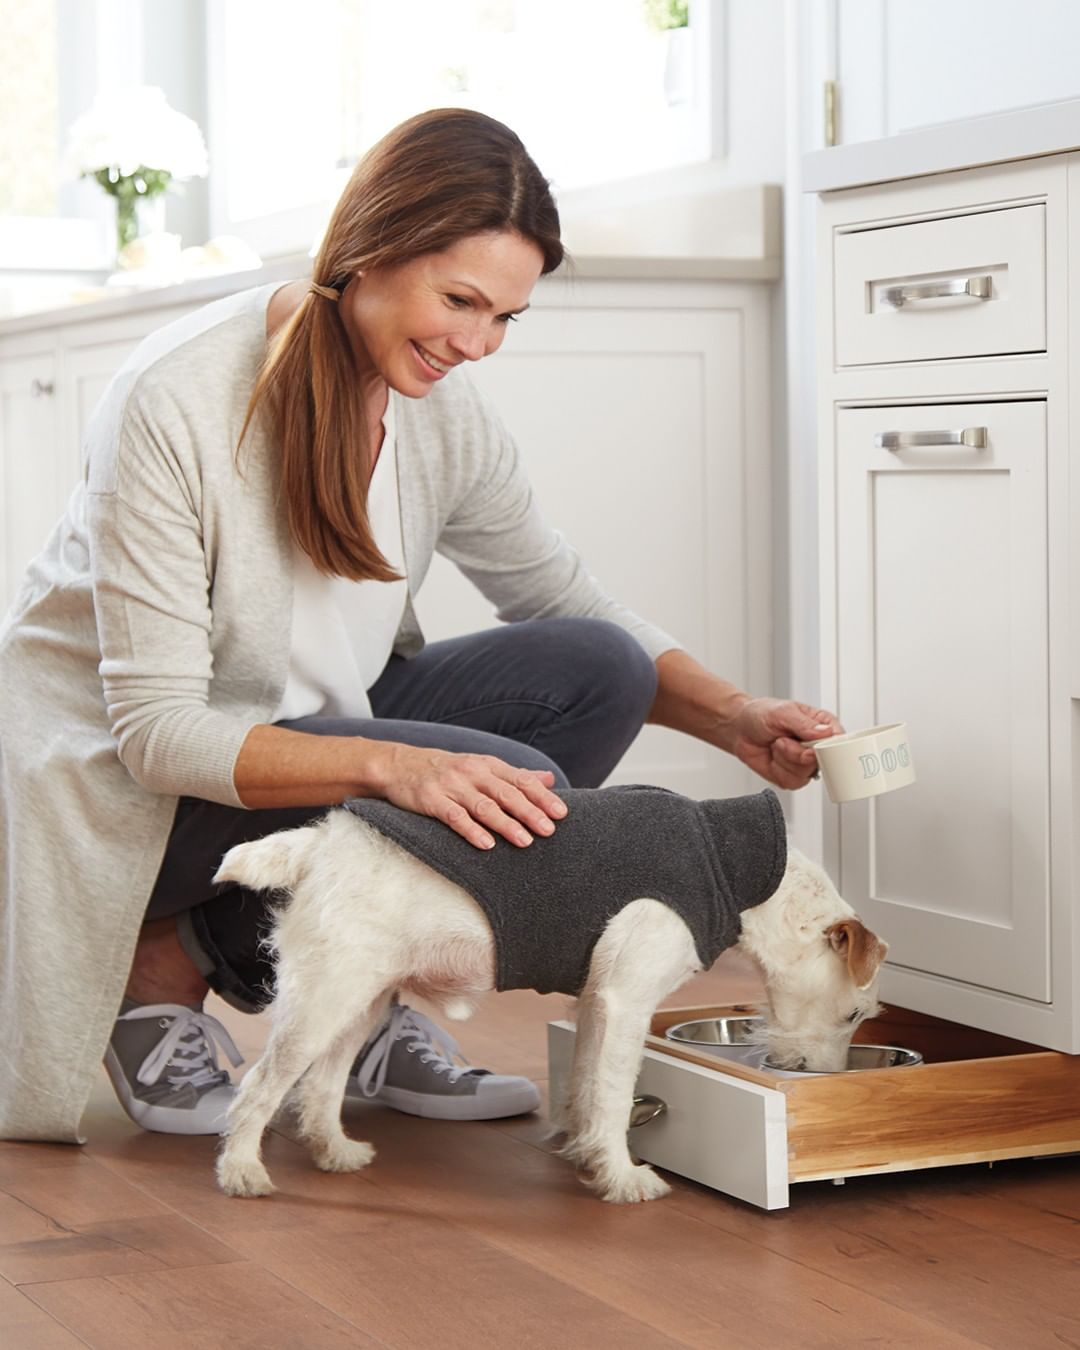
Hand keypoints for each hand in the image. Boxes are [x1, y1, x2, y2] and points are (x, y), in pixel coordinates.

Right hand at [371, 743, 567, 848]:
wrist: (399, 765)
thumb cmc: (447, 769)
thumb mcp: (481, 766)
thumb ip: (514, 775)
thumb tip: (549, 779)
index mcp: (488, 764)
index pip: (521, 780)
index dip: (542, 796)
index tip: (561, 813)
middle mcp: (472, 773)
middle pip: (507, 794)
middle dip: (530, 812)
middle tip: (549, 830)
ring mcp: (451, 786)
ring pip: (484, 807)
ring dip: (506, 824)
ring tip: (525, 841)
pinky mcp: (431, 800)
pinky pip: (455, 817)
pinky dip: (472, 831)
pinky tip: (486, 844)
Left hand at [725, 699, 842, 789]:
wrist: (739, 729)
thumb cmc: (761, 714)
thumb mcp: (783, 711)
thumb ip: (805, 723)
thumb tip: (825, 732)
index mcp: (823, 726)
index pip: (840, 740)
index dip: (830, 747)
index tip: (814, 746)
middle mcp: (817, 746)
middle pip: (825, 761)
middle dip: (800, 753)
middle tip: (785, 741)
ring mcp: (806, 763)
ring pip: (806, 772)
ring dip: (786, 759)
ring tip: (777, 744)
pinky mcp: (793, 776)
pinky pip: (793, 781)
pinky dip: (779, 769)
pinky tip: (774, 757)